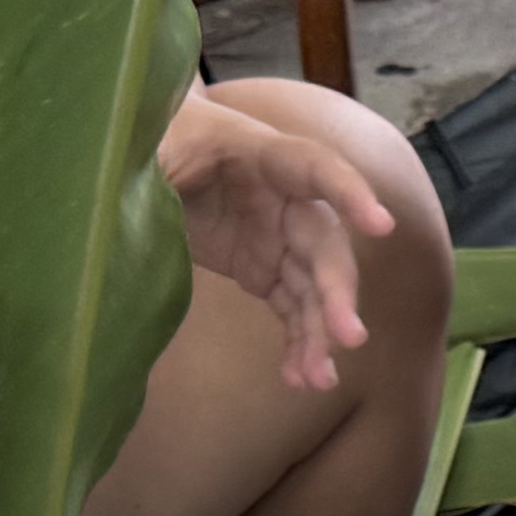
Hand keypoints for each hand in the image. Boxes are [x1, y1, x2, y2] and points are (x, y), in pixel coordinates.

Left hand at [161, 85, 395, 388]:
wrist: (150, 146)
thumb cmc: (152, 135)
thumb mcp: (144, 146)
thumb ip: (150, 170)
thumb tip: (133, 208)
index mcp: (256, 153)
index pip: (313, 167)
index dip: (350, 193)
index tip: (382, 226)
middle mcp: (282, 197)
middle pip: (322, 243)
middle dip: (338, 290)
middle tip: (350, 337)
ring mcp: (277, 235)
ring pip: (314, 286)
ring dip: (321, 331)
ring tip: (320, 380)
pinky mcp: (263, 267)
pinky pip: (292, 307)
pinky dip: (298, 341)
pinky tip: (297, 376)